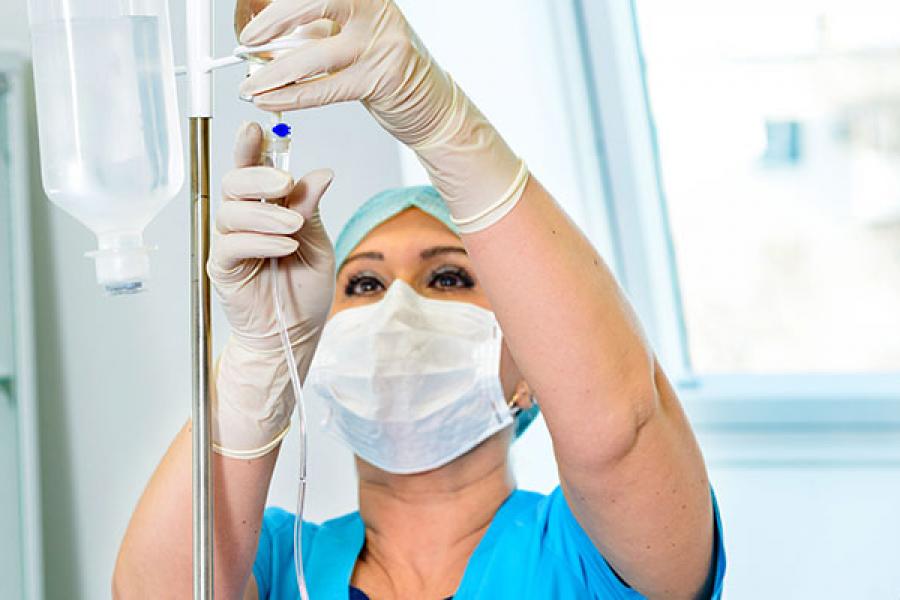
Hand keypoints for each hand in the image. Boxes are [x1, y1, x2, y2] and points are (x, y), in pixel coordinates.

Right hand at [208, 121, 334, 457]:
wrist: (295, 332)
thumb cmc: (304, 289)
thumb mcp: (319, 243)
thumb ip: (311, 208)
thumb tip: (321, 172)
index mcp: (267, 208)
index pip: (254, 170)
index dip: (251, 147)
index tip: (257, 128)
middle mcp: (244, 221)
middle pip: (234, 184)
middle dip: (258, 177)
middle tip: (285, 183)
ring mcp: (231, 243)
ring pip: (232, 211)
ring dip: (265, 214)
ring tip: (294, 227)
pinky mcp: (223, 267)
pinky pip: (232, 244)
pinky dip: (259, 240)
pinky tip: (284, 245)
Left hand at [238, 0, 528, 233]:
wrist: (431, 103)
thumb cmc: (382, 64)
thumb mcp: (348, 30)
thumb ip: (311, 24)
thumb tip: (256, 24)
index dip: (275, 0)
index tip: (246, 8)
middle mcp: (375, 7)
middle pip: (315, 0)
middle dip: (273, 20)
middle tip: (247, 39)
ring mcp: (380, 43)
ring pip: (316, 55)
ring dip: (275, 73)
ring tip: (251, 85)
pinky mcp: (380, 79)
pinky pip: (326, 88)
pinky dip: (293, 96)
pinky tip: (270, 100)